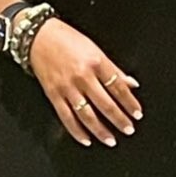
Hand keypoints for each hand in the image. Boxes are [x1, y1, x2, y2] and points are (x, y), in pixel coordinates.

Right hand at [26, 18, 142, 147]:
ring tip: (111, 140)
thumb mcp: (96, 49)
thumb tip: (132, 84)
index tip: (137, 114)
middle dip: (119, 119)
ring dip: (101, 130)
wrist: (38, 36)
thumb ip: (113, 69)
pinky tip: (86, 139)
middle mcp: (83, 76)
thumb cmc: (68, 39)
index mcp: (96, 62)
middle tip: (128, 130)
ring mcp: (67, 87)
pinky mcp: (53, 94)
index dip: (129, 103)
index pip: (118, 87)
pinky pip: (66, 117)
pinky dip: (77, 131)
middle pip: (105, 104)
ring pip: (87, 115)